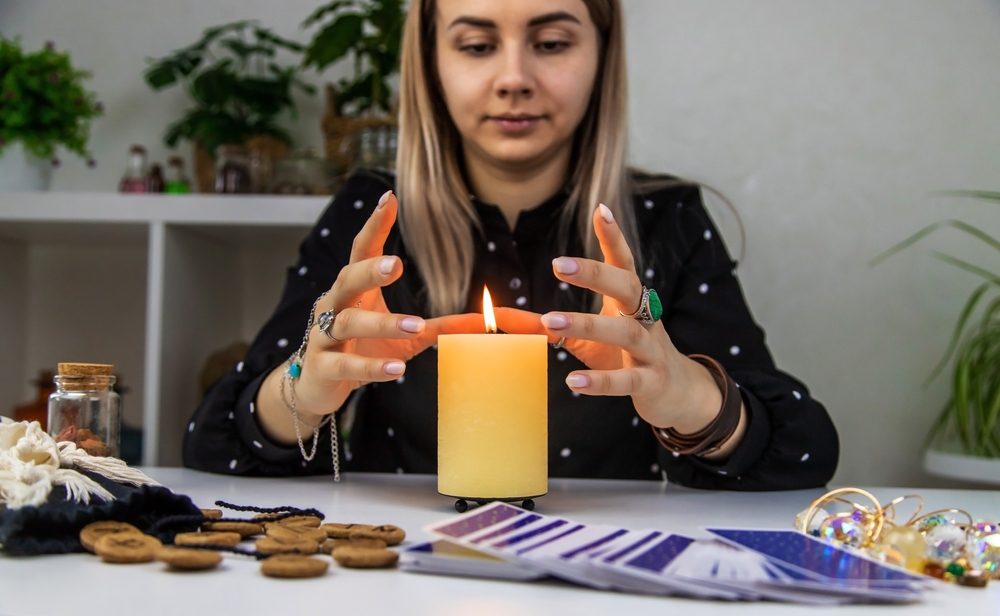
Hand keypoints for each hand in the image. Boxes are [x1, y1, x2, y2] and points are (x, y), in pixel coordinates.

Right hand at [257, 191, 481, 440]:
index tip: (389, 198)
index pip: (362, 250)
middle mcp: (335, 305)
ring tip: (417, 325)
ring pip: (348, 322)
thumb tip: (483, 320)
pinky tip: (396, 369)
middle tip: (397, 264)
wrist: (320, 385)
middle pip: (349, 279)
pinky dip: (371, 366)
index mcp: (355, 289)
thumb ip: (440, 326)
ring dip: (383, 323)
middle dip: (371, 271)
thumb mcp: (406, 336)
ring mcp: (324, 335)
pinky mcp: (323, 367)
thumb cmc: (364, 349)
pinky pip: (346, 364)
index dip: (375, 225)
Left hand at [495, 204, 736, 437]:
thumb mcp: (587, 337)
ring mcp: (651, 350)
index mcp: (630, 302)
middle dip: (595, 274)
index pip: (624, 263)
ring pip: (626, 332)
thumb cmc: (627, 356)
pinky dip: (601, 381)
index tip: (601, 210)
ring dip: (589, 324)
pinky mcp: (652, 382)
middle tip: (557, 263)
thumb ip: (548, 325)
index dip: (614, 237)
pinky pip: (627, 380)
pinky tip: (572, 382)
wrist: (678, 392)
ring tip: (552, 321)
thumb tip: (498, 314)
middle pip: (627, 287)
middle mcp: (645, 319)